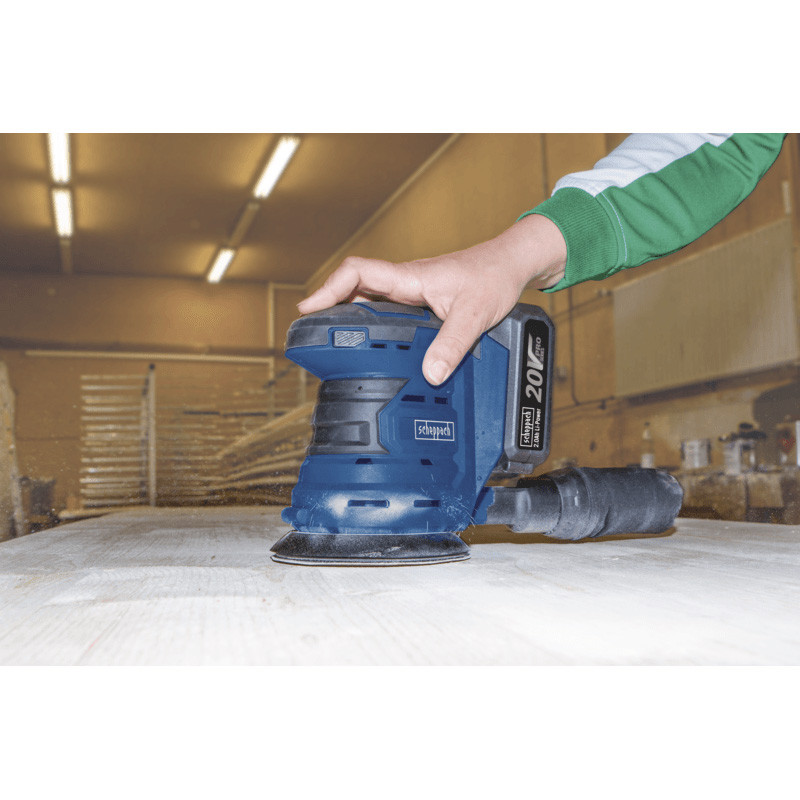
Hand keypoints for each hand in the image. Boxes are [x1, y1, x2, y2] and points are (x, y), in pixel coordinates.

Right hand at [297, 214, 566, 384]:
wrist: (512, 265)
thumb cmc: (494, 277)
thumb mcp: (475, 314)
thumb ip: (452, 344)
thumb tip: (430, 374)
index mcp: (410, 278)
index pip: (357, 273)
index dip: (328, 289)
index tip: (308, 310)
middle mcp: (405, 282)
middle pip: (354, 288)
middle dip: (330, 307)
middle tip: (314, 334)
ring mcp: (412, 291)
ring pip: (370, 299)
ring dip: (350, 314)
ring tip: (335, 342)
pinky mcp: (421, 300)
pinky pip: (388, 308)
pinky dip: (374, 322)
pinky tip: (374, 342)